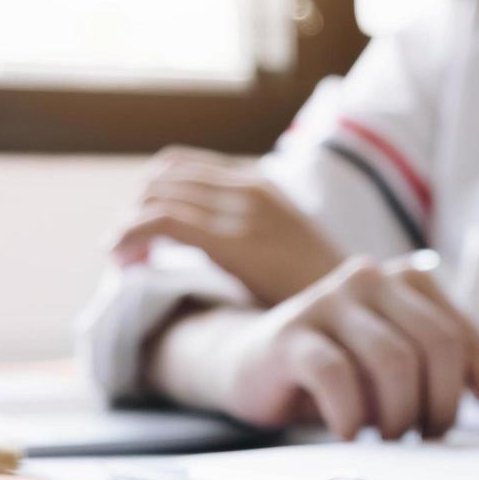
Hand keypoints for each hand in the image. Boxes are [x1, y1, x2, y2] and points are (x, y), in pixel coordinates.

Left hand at [111, 146, 343, 306]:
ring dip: (126, 227)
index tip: (139, 239)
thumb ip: (245, 235)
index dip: (147, 198)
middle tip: (125, 254)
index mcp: (260, 184)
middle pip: (160, 179)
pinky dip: (128, 235)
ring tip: (122, 263)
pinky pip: (160, 222)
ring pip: (153, 197)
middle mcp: (250, 188)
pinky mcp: (234, 240)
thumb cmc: (318, 292)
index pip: (179, 168)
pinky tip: (122, 262)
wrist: (356, 311)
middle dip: (132, 212)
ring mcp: (243, 211)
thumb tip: (204, 248)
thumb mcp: (283, 247)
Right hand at [158, 256, 478, 439]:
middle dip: (441, 405)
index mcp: (410, 283)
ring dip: (398, 414)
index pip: (469, 341)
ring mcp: (330, 300)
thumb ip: (442, 378)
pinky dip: (352, 416)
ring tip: (385, 436)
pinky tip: (349, 433)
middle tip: (424, 438)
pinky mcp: (292, 332)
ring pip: (394, 361)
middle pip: (439, 346)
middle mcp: (374, 279)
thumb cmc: (338, 371)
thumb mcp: (396, 368)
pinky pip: (338, 377)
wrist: (251, 363)